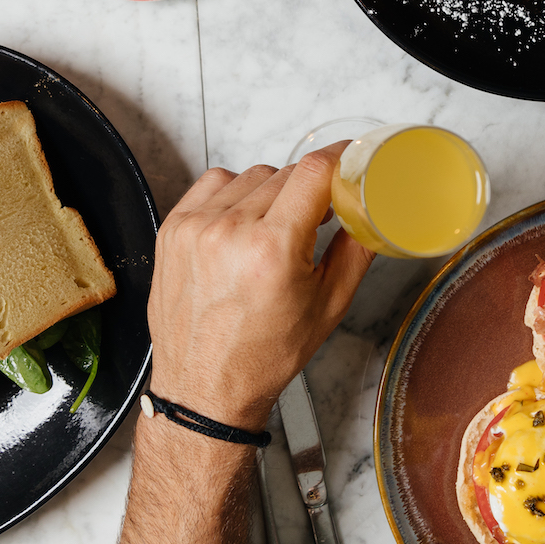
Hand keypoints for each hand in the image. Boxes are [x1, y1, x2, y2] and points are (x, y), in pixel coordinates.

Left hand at [146, 144, 374, 429]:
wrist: (204, 385)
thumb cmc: (263, 355)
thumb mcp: (329, 306)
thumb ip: (357, 250)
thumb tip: (371, 210)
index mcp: (272, 249)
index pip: (313, 171)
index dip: (339, 158)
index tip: (350, 159)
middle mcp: (229, 231)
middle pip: (285, 173)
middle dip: (308, 190)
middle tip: (317, 218)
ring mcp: (195, 226)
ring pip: (251, 175)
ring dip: (271, 192)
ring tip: (274, 230)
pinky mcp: (173, 227)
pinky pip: (214, 183)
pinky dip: (234, 194)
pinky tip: (242, 224)